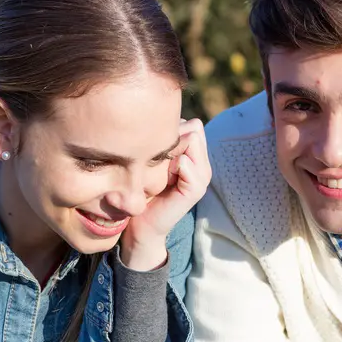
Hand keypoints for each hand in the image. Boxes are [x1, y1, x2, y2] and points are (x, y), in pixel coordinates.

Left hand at [121, 119, 210, 268]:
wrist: (139, 225)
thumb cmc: (141, 190)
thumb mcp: (150, 160)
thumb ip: (160, 142)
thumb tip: (156, 116)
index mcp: (193, 156)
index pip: (191, 124)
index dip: (170, 129)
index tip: (149, 146)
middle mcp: (202, 164)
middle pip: (194, 128)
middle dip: (171, 136)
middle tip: (152, 157)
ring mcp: (202, 177)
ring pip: (192, 140)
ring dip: (170, 149)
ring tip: (155, 167)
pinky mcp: (195, 190)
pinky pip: (186, 163)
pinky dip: (170, 165)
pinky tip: (158, 177)